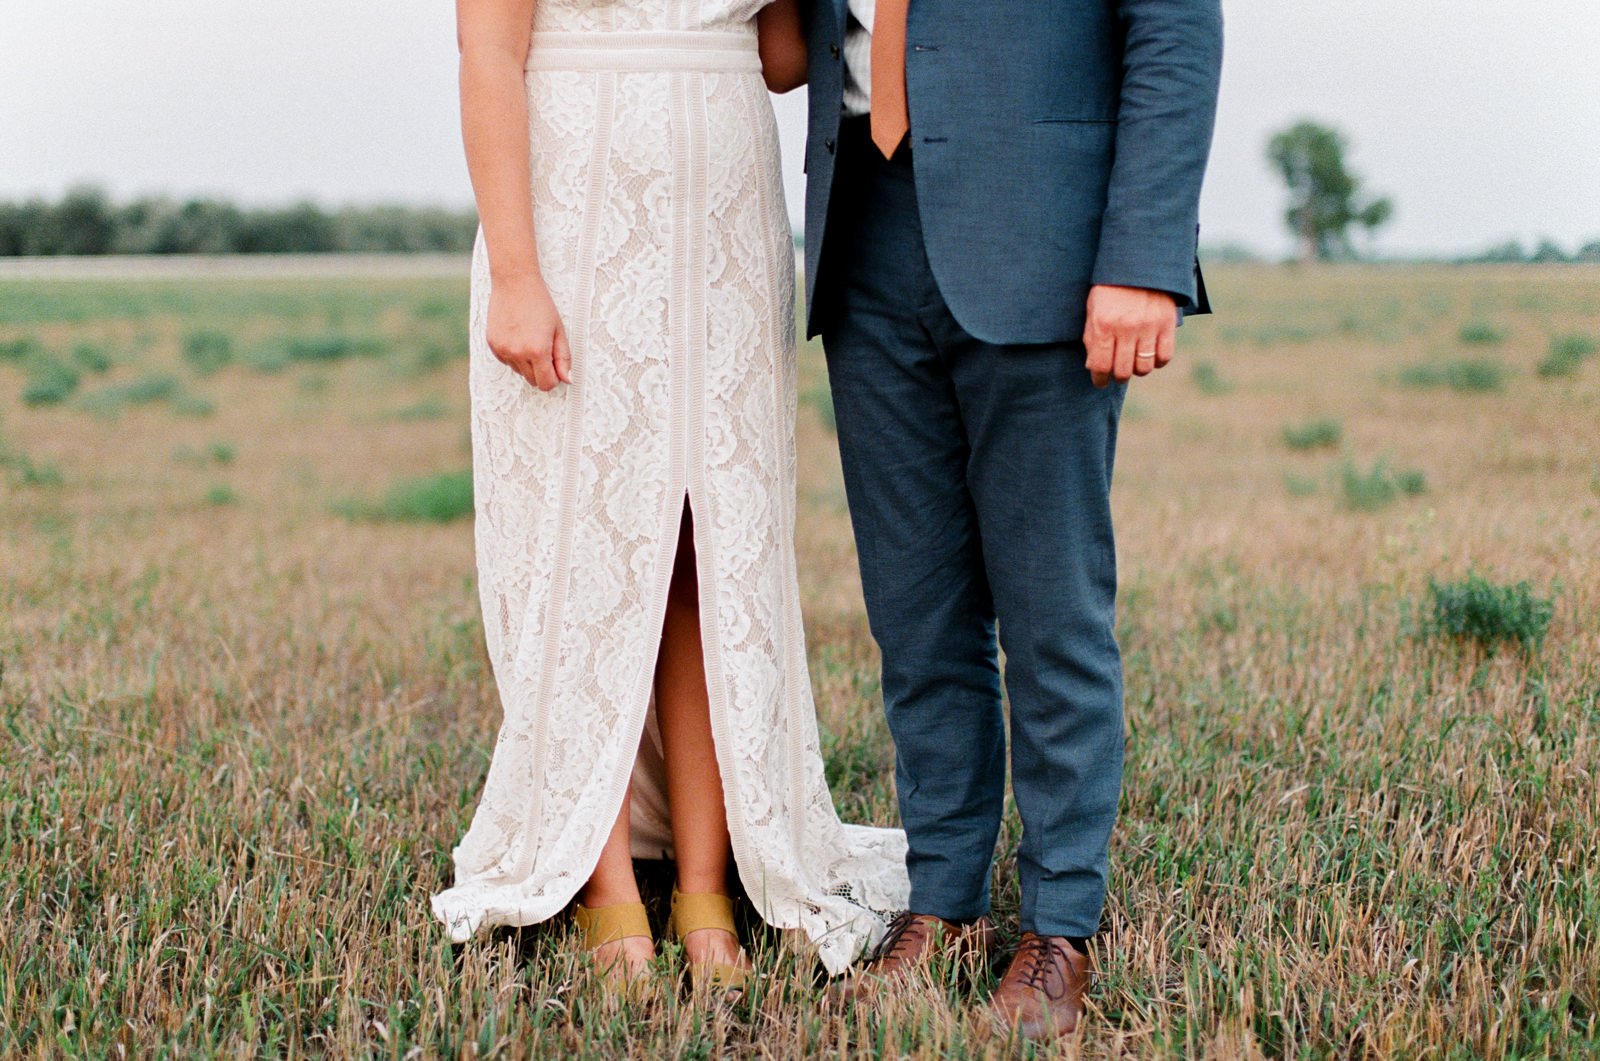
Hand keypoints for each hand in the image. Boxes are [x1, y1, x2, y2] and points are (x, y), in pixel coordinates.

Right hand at [486, 274, 570, 390]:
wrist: (515, 283)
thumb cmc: (540, 304)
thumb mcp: (558, 330)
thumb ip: (563, 358)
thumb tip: (566, 379)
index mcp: (537, 351)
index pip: (546, 384)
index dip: (554, 379)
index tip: (555, 367)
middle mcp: (518, 353)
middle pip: (532, 381)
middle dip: (541, 371)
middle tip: (545, 350)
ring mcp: (503, 350)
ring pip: (519, 372)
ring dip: (527, 363)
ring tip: (530, 338)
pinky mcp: (493, 345)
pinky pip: (506, 361)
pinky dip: (514, 355)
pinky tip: (518, 335)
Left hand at [1083, 284, 1176, 387]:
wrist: (1139, 262)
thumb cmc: (1111, 287)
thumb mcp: (1093, 309)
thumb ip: (1091, 338)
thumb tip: (1093, 367)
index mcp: (1104, 325)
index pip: (1100, 365)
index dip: (1099, 379)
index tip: (1100, 381)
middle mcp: (1126, 328)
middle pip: (1123, 371)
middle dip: (1117, 376)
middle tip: (1117, 372)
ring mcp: (1149, 327)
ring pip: (1144, 367)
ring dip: (1137, 369)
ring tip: (1133, 361)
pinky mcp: (1167, 324)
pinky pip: (1164, 356)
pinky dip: (1157, 361)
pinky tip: (1150, 354)